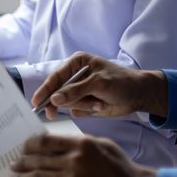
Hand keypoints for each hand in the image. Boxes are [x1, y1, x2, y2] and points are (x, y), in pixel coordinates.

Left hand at [8, 134, 156, 176]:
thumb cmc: (119, 167)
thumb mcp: (100, 145)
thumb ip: (76, 142)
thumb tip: (51, 142)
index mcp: (80, 145)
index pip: (45, 141)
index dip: (29, 145)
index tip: (23, 148)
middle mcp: (73, 162)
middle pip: (37, 160)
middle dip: (21, 163)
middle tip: (13, 164)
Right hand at [32, 52, 167, 119]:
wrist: (140, 96)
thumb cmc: (122, 82)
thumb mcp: (98, 83)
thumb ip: (75, 91)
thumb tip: (54, 99)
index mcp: (76, 62)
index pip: (55, 77)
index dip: (44, 90)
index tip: (36, 101)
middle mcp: (75, 75)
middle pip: (58, 92)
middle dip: (67, 101)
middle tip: (51, 114)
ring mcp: (79, 90)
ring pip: (67, 103)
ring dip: (83, 106)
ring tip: (99, 104)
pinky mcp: (83, 102)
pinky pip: (75, 111)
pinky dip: (87, 111)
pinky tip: (100, 106)